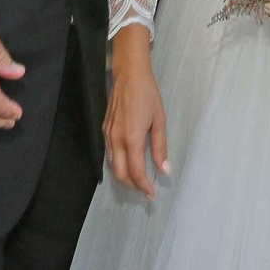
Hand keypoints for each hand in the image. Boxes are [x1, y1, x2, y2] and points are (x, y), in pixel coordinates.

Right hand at [104, 27, 167, 198]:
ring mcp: (107, 135)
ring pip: (112, 165)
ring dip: (124, 176)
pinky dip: (118, 164)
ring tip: (139, 179)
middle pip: (120, 173)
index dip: (143, 186)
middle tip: (146, 189)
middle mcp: (116, 140)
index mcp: (131, 138)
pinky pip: (109, 154)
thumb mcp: (159, 121)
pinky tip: (128, 162)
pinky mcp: (104, 129)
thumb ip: (160, 147)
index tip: (152, 194)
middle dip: (132, 185)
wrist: (129, 75)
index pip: (135, 171)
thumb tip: (165, 170)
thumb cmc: (148, 95)